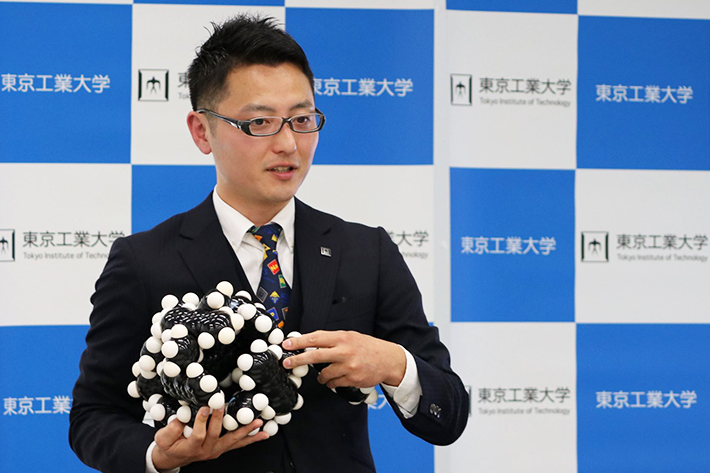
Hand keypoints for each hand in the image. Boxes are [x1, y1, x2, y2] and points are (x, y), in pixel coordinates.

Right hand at [152, 406, 268, 470]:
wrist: (173, 457)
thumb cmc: (168, 446)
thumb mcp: (162, 438)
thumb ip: (171, 429)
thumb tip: (181, 418)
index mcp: (191, 447)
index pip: (198, 434)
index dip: (201, 421)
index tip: (204, 407)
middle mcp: (206, 450)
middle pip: (217, 435)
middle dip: (221, 419)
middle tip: (223, 406)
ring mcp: (216, 450)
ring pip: (233, 440)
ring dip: (246, 431)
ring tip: (258, 423)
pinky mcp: (222, 448)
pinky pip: (238, 443)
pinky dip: (251, 438)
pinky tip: (263, 434)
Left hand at [282, 330, 405, 387]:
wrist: (388, 359)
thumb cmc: (368, 347)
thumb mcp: (350, 337)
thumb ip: (332, 340)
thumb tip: (310, 343)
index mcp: (342, 337)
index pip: (316, 338)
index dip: (299, 342)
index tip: (287, 344)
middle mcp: (344, 351)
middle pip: (315, 355)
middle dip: (298, 360)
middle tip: (287, 363)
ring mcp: (348, 366)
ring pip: (324, 374)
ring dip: (320, 376)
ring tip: (323, 375)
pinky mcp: (352, 379)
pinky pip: (334, 383)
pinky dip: (331, 382)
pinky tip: (336, 379)